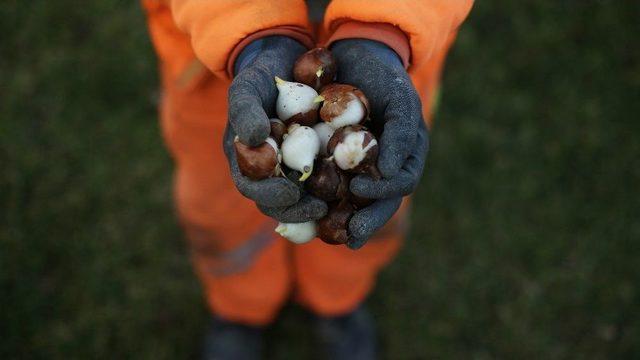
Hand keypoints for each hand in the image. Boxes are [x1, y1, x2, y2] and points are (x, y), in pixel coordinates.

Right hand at [224, 36, 327, 222]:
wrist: (286, 62)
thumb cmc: (260, 77)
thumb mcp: (248, 87)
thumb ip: (246, 111)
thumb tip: (255, 139)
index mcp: (246, 159)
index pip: (253, 188)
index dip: (270, 196)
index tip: (290, 194)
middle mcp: (268, 170)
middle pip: (279, 202)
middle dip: (298, 210)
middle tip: (320, 208)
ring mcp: (292, 167)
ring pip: (303, 198)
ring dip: (319, 205)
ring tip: (339, 204)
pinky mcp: (316, 161)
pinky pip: (326, 181)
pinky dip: (337, 189)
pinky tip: (354, 191)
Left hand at [331, 39, 429, 248]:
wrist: (357, 58)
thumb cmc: (385, 78)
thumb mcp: (399, 99)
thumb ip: (400, 134)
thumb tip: (390, 173)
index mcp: (404, 158)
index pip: (399, 186)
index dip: (383, 195)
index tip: (359, 190)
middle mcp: (383, 169)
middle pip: (376, 204)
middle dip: (363, 222)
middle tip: (348, 238)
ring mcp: (359, 168)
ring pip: (352, 201)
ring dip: (340, 220)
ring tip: (324, 234)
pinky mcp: (334, 162)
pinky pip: (328, 185)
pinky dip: (318, 199)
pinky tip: (303, 210)